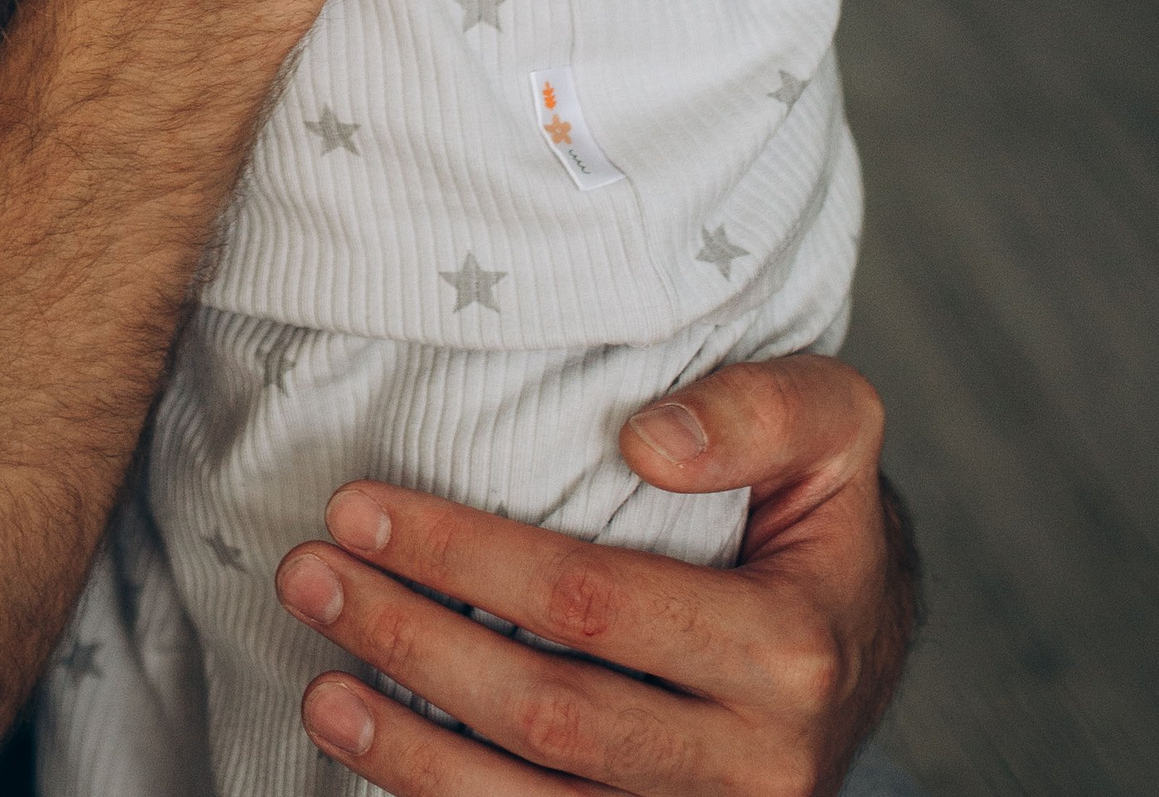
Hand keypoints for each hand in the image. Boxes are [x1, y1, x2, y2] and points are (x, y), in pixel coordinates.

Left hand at [276, 356, 919, 792]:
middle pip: (550, 715)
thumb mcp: (833, 421)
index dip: (463, 555)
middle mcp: (759, 767)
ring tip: (320, 691)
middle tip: (309, 577)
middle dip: (412, 642)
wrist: (862, 646)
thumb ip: (759, 410)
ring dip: (412, 756)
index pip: (591, 602)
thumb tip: (646, 441)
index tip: (358, 506)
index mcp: (789, 650)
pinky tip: (383, 767)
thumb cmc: (820, 516)